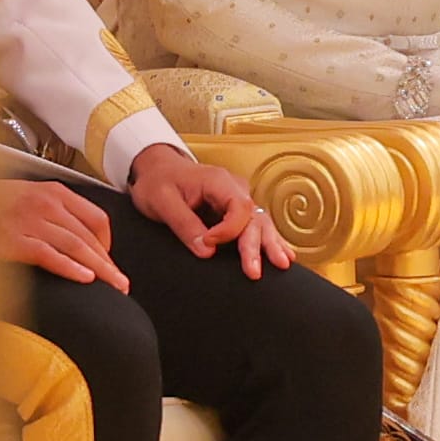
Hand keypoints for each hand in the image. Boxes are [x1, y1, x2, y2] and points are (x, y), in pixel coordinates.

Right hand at [0, 179, 130, 290]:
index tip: (109, 259)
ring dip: (99, 269)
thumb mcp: (27, 195)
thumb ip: (52, 211)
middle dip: (109, 263)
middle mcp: (46, 204)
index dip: (108, 242)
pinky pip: (49, 255)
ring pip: (75, 246)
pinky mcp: (13, 240)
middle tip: (121, 282)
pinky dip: (70, 267)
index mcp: (53, 192)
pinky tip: (84, 279)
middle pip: (89, 236)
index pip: (96, 217)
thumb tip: (76, 236)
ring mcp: (30, 221)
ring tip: (113, 287)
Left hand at [127, 142, 291, 277]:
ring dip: (270, 244)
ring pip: (259, 222)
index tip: (209, 243)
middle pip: (253, 217)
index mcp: (217, 181)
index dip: (227, 230)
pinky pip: (254, 225)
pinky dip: (268, 240)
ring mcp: (236, 199)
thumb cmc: (157, 182)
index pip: (236, 207)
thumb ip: (184, 224)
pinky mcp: (234, 211)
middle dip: (256, 245)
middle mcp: (233, 188)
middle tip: (254, 272)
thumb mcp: (162, 201)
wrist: (156, 169)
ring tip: (282, 263)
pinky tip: (283, 254)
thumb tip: (207, 251)